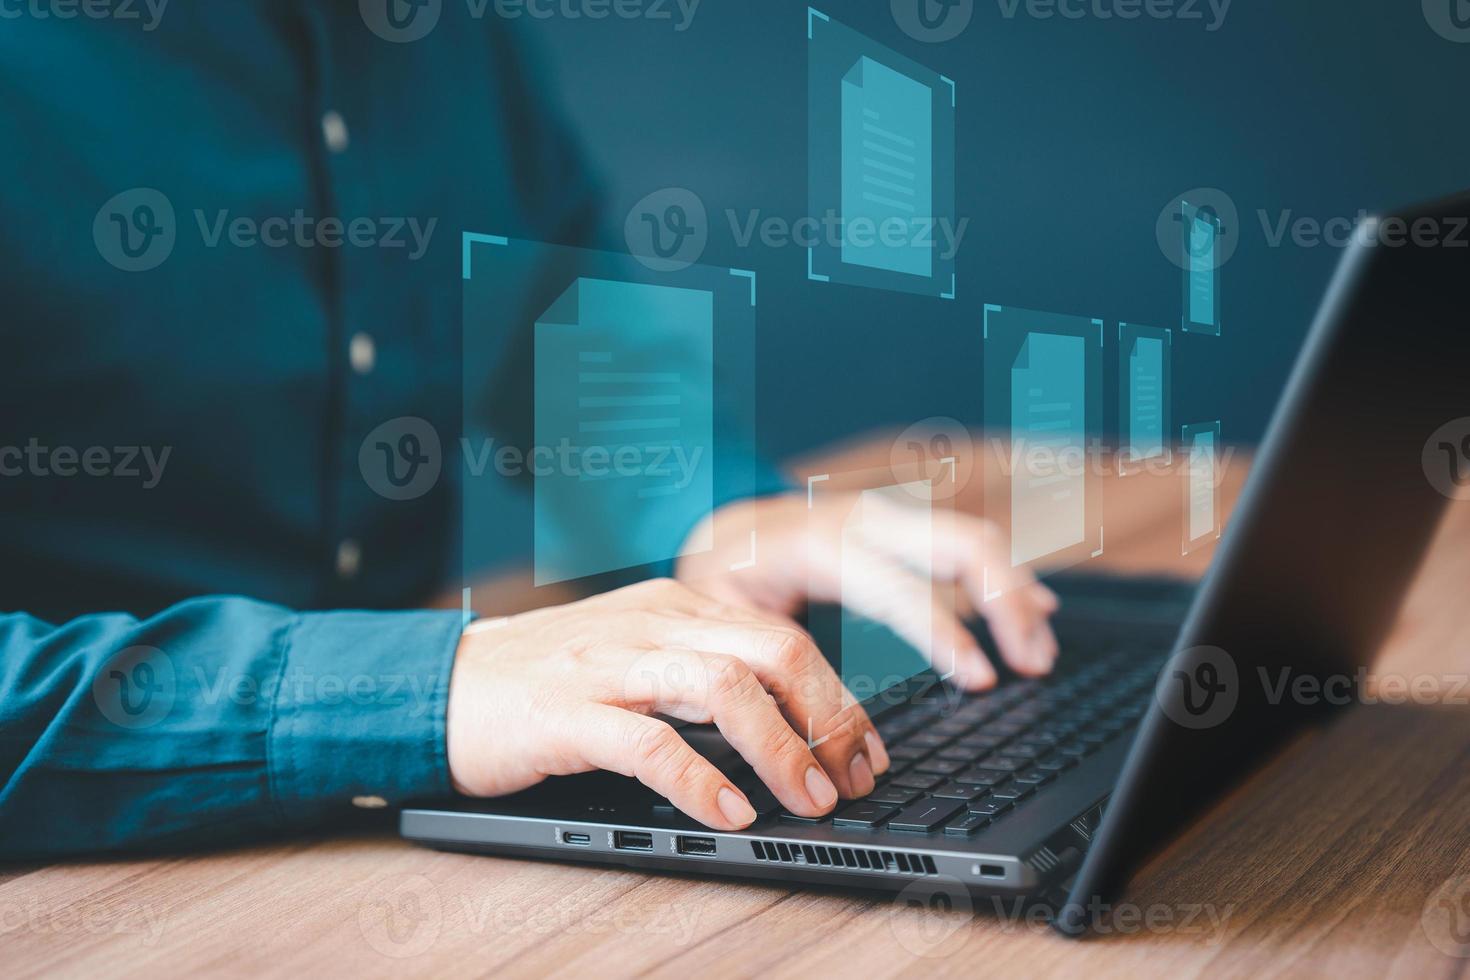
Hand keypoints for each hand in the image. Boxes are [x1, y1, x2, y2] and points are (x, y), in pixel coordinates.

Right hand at [444, 578, 890, 830]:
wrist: (442, 683)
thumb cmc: (549, 679)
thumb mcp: (637, 654)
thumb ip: (702, 670)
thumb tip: (789, 727)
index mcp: (677, 606)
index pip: (783, 639)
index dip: (839, 698)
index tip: (868, 752)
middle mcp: (652, 623)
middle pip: (772, 653)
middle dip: (829, 720)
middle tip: (855, 779)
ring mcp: (609, 664)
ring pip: (721, 687)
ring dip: (779, 749)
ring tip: (809, 800)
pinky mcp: (567, 711)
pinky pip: (648, 743)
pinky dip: (700, 781)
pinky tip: (730, 814)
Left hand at [676, 492, 1059, 689]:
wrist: (723, 525)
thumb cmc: (720, 575)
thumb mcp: (717, 613)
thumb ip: (759, 655)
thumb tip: (801, 718)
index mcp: (819, 543)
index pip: (899, 586)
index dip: (944, 633)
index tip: (980, 679)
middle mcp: (865, 519)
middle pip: (960, 542)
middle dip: (1006, 601)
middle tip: (1033, 665)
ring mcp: (891, 519)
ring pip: (974, 538)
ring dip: (1015, 592)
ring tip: (1039, 653)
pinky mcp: (906, 530)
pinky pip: (968, 543)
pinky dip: (1005, 577)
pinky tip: (1032, 612)